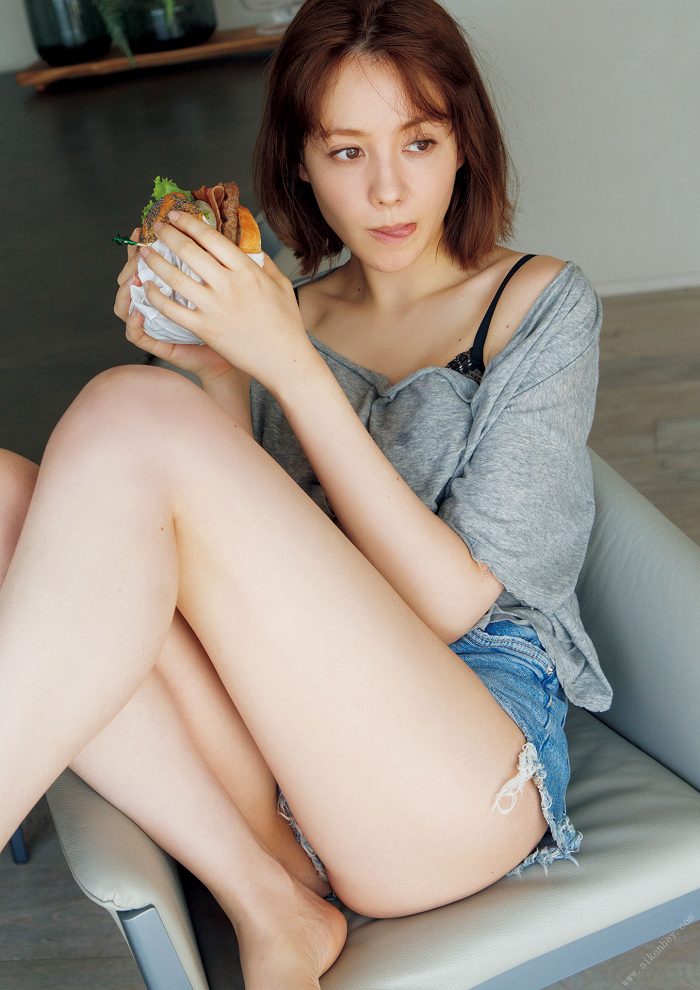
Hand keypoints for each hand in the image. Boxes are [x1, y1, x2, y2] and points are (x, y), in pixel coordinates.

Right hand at [114, 225, 233, 384]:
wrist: (233, 361)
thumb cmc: (235, 326)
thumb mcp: (229, 291)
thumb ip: (224, 265)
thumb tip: (229, 232)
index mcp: (173, 288)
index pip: (150, 263)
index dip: (143, 245)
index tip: (143, 228)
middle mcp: (160, 304)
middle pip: (131, 278)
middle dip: (131, 261)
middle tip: (138, 248)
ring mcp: (157, 324)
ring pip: (125, 304)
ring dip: (126, 289)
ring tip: (133, 277)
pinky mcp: (160, 345)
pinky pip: (136, 335)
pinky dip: (133, 323)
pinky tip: (137, 312)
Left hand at [137, 209, 315, 389]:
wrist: (284, 360)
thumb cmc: (287, 324)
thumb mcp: (281, 285)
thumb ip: (264, 263)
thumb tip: (251, 246)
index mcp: (247, 271)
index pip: (211, 238)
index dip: (189, 222)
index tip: (176, 215)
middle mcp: (229, 286)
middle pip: (189, 251)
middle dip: (167, 235)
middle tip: (156, 228)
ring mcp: (215, 308)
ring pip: (175, 278)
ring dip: (155, 262)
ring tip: (144, 252)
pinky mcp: (205, 329)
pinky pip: (173, 309)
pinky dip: (157, 296)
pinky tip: (148, 287)